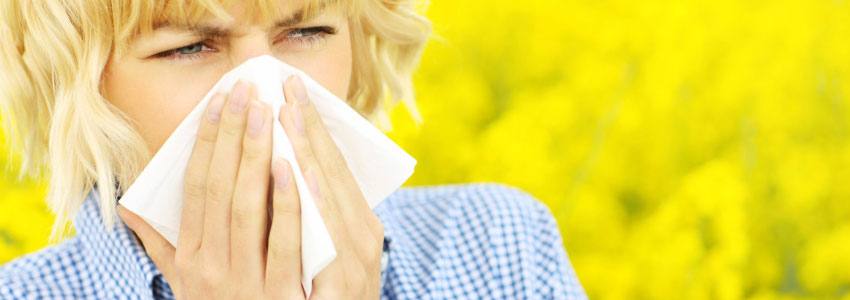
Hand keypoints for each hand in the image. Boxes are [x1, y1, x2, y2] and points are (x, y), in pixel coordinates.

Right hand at [118, 76, 384, 298]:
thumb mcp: (189, 286)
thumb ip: (164, 247)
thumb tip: (129, 207)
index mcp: (193, 260)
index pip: (196, 188)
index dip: (207, 142)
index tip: (219, 101)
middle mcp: (213, 270)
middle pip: (222, 190)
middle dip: (234, 136)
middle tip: (248, 90)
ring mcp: (247, 284)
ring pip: (249, 209)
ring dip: (257, 156)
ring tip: (269, 112)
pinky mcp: (283, 298)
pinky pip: (285, 243)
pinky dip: (288, 202)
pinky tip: (293, 165)